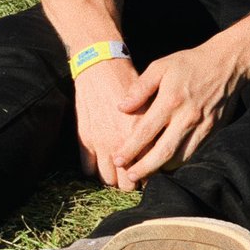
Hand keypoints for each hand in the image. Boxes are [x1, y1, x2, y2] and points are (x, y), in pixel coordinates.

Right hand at [73, 57, 143, 190]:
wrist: (101, 66)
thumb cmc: (128, 79)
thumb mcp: (150, 98)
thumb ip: (155, 125)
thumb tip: (164, 143)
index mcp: (140, 133)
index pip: (148, 168)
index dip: (150, 174)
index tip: (150, 171)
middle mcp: (120, 142)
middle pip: (127, 183)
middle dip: (132, 182)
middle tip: (135, 175)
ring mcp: (100, 143)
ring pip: (107, 179)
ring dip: (113, 179)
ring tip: (118, 172)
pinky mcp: (85, 139)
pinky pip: (88, 169)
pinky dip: (94, 170)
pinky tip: (101, 162)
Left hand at [112, 42, 242, 182]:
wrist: (225, 64)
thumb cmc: (188, 64)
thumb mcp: (161, 67)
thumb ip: (140, 87)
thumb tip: (121, 107)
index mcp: (171, 100)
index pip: (146, 131)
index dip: (130, 148)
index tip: (118, 159)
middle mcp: (187, 117)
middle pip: (162, 153)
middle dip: (144, 168)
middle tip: (130, 176)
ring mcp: (202, 127)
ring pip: (180, 158)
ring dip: (161, 169)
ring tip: (146, 173)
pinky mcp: (213, 132)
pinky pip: (194, 154)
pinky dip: (179, 163)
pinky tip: (167, 164)